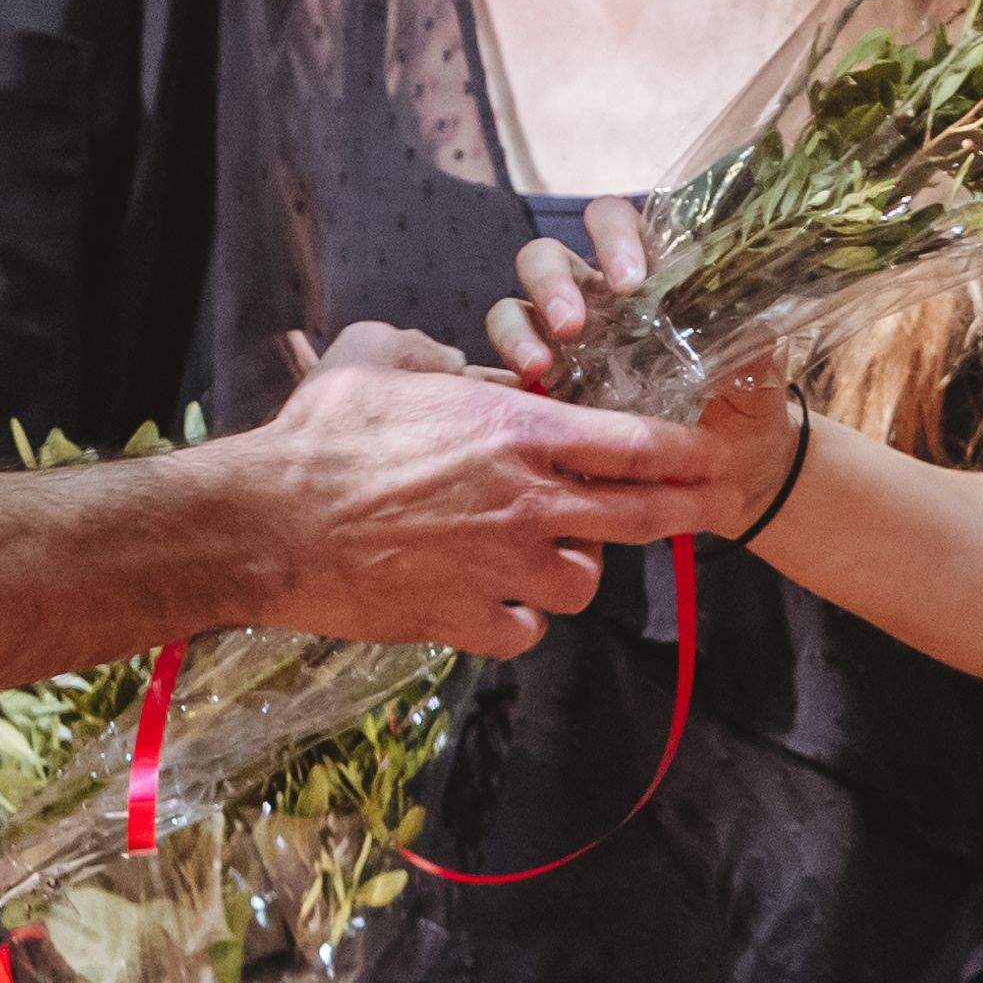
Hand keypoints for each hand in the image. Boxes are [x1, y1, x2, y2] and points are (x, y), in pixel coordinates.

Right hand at [236, 338, 762, 652]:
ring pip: (584, 583)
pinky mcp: (464, 619)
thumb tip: (445, 355)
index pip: (633, 443)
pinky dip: (521, 620)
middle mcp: (525, 503)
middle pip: (640, 515)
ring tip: (557, 556)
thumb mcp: (376, 357)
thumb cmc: (319, 434)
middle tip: (714, 505)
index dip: (686, 450)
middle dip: (689, 509)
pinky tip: (501, 603)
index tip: (713, 451)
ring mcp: (499, 568)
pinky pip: (525, 631)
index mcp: (515, 431)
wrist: (269, 523)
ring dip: (579, 568)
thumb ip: (427, 351)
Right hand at [488, 212, 801, 447]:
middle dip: (553, 283)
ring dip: (520, 328)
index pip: (615, 224)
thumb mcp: (754, 374)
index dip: (614, 237)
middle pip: (547, 258)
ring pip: (515, 306)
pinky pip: (504, 367)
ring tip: (539, 365)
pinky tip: (525, 392)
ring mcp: (561, 343)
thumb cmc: (743, 406)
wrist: (733, 472)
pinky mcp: (542, 390)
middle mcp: (595, 301)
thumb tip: (752, 307)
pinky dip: (505, 372)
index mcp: (645, 279)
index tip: (631, 280)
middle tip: (573, 323)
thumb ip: (750, 337)